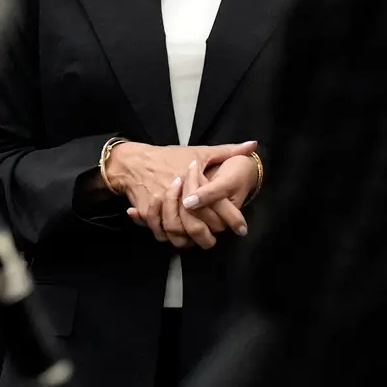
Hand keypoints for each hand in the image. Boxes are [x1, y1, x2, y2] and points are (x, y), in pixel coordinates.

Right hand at [105, 141, 254, 247]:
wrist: (133, 161)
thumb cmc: (168, 156)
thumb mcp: (199, 152)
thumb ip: (227, 151)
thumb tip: (252, 145)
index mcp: (193, 180)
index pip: (217, 205)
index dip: (232, 220)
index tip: (242, 229)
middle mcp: (176, 195)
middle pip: (196, 227)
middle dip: (207, 238)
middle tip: (214, 240)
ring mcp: (160, 205)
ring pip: (177, 233)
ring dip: (188, 239)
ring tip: (197, 239)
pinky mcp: (147, 212)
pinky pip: (159, 232)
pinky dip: (168, 236)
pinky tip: (178, 236)